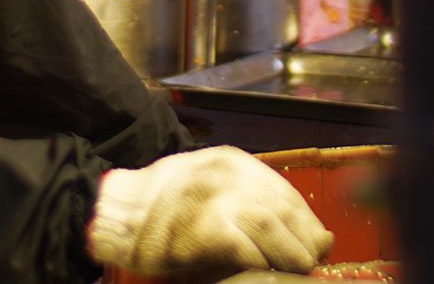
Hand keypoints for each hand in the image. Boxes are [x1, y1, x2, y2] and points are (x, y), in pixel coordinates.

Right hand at [88, 146, 332, 275]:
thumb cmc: (160, 207)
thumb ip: (243, 199)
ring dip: (291, 254)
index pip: (284, 191)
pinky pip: (247, 249)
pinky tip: (264, 271)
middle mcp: (227, 175)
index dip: (307, 220)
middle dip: (305, 239)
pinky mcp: (205, 229)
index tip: (318, 241)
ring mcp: (215, 200)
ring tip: (296, 270)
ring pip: (272, 228)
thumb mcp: (205, 186)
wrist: (114, 212)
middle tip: (312, 261)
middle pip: (283, 209)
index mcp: (230, 162)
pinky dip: (262, 263)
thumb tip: (290, 229)